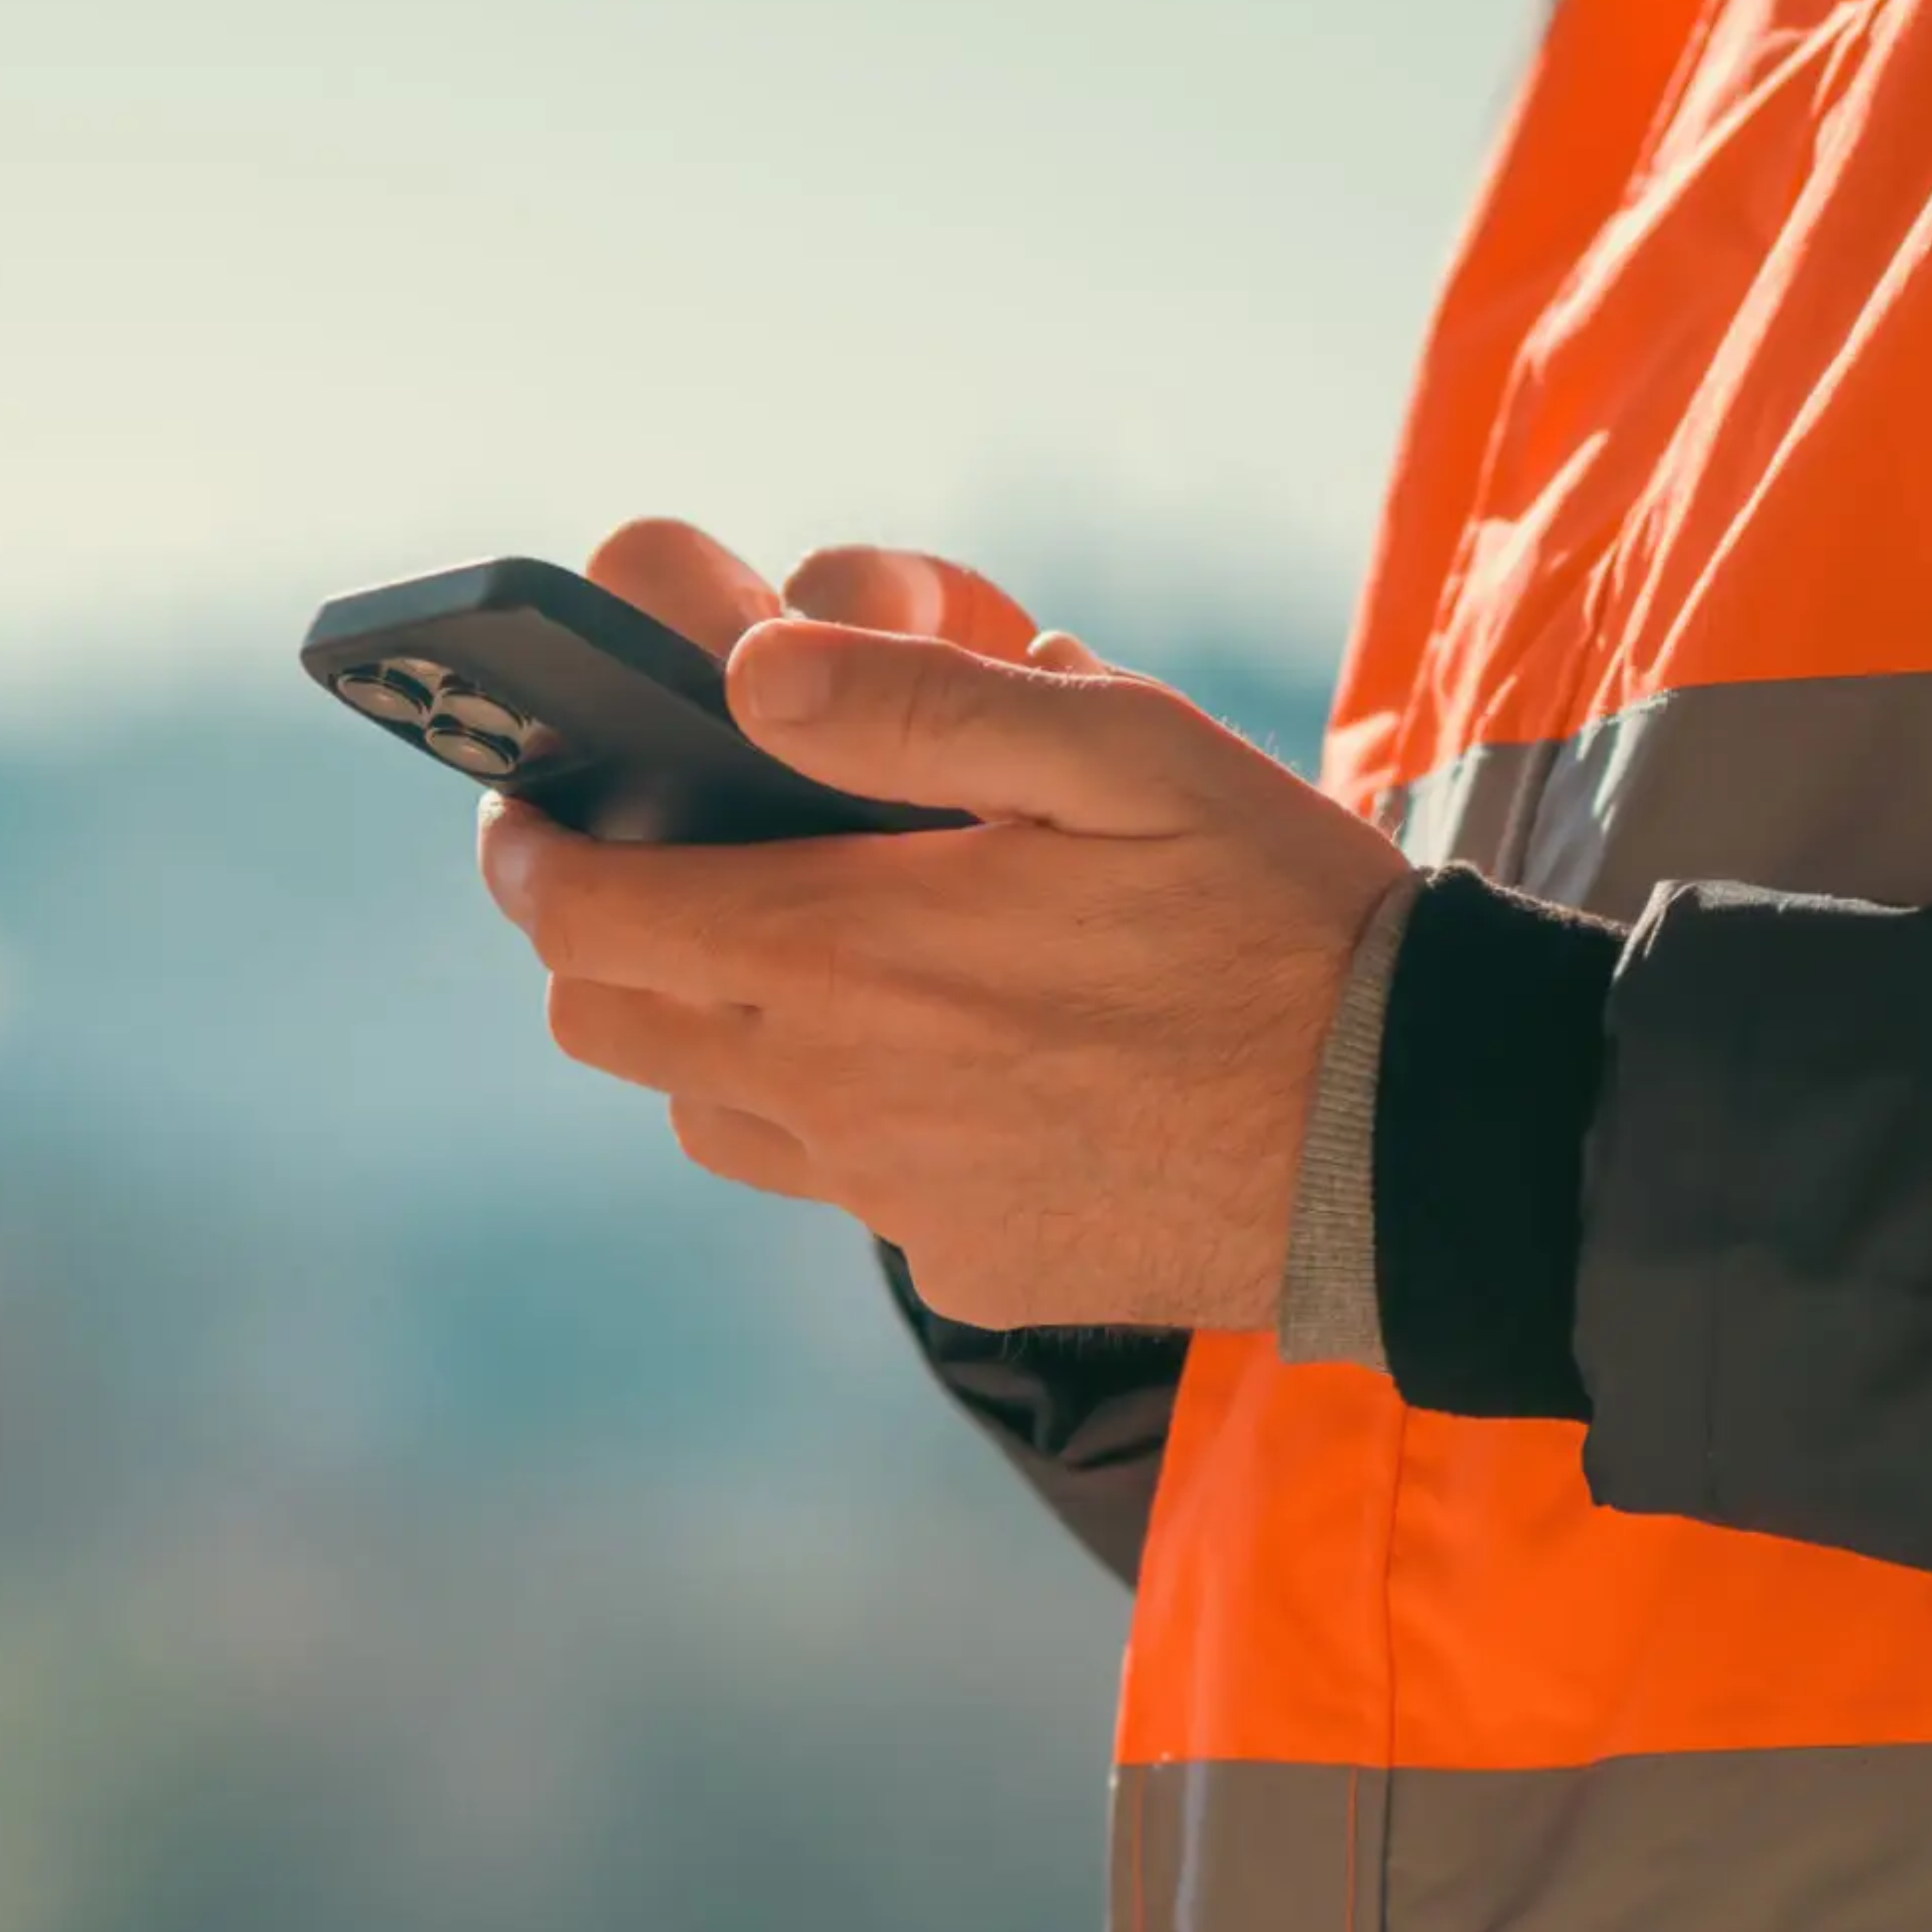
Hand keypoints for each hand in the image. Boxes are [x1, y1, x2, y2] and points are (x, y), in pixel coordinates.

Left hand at [478, 521, 1410, 1333]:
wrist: (1406, 1134)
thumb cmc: (1276, 914)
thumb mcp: (1123, 748)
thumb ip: (919, 702)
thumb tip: (752, 668)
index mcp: (851, 956)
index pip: (589, 914)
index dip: (530, 853)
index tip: (524, 815)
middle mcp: (842, 1097)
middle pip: (608, 1023)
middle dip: (595, 941)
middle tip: (648, 873)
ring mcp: (898, 1199)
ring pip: (708, 1114)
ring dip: (713, 1031)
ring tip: (805, 961)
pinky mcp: (966, 1263)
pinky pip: (843, 1188)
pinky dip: (847, 1116)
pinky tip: (954, 1061)